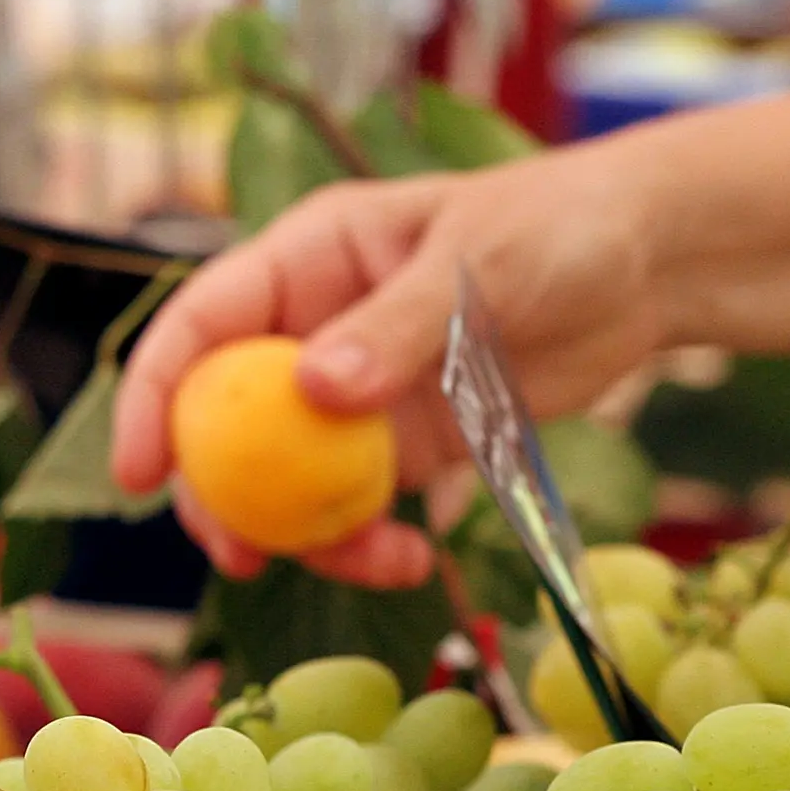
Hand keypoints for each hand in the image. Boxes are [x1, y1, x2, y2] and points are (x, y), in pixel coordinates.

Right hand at [110, 146, 670, 586]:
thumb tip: (312, 391)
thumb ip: (397, 328)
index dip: (156, 396)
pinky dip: (370, 541)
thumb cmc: (558, 227)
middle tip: (243, 558)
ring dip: (308, 534)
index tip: (140, 473)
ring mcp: (364, 394)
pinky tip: (413, 558)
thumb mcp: (476, 264)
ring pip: (292, 479)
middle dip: (222, 496)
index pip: (202, 325)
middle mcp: (319, 328)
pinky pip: (362, 505)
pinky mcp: (414, 444)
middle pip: (229, 421)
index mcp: (311, 258)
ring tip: (374, 563)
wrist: (649, 263)